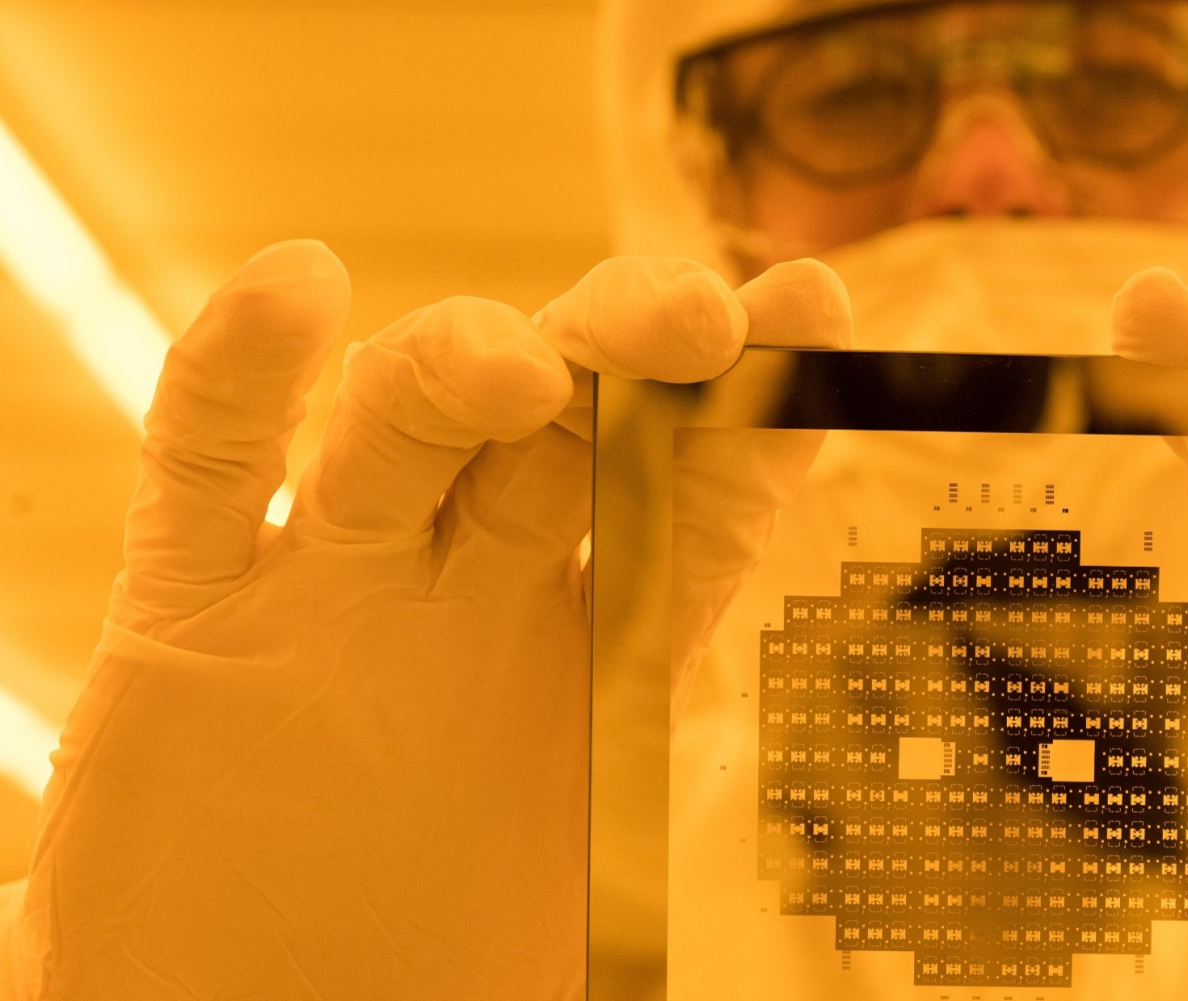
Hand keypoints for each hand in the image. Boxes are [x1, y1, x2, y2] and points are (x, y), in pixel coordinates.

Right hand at [6, 242, 847, 998]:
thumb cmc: (444, 975)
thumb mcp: (610, 904)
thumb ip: (698, 821)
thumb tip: (901, 902)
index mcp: (596, 656)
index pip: (699, 500)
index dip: (762, 407)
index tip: (818, 310)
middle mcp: (476, 592)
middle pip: (563, 420)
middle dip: (628, 351)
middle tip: (697, 317)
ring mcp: (335, 586)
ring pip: (403, 423)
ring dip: (460, 366)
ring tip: (518, 370)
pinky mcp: (193, 616)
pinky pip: (209, 464)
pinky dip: (241, 373)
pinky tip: (298, 289)